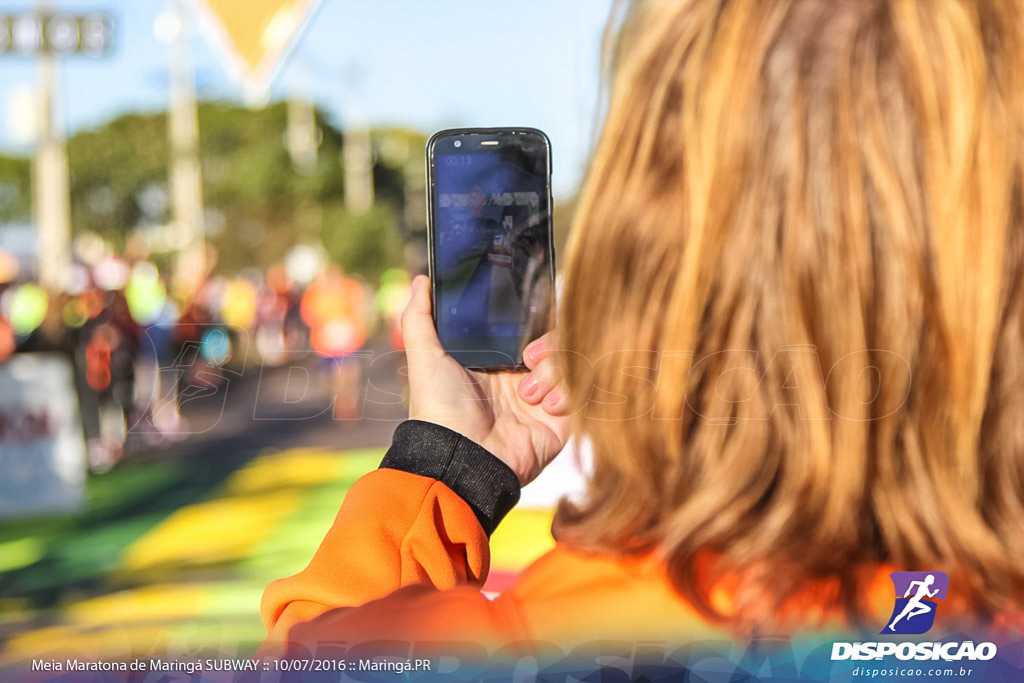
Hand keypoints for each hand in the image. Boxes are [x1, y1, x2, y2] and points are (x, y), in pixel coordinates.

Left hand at [401, 275, 568, 484]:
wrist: (462, 459)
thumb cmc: (440, 411)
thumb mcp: (425, 359)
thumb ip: (420, 318)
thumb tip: (421, 280)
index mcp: (496, 362)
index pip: (527, 327)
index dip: (532, 318)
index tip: (529, 312)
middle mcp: (523, 378)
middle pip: (555, 341)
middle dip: (547, 343)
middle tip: (527, 355)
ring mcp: (544, 400)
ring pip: (570, 363)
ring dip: (553, 370)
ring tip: (529, 391)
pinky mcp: (562, 422)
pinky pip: (581, 392)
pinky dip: (566, 393)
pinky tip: (544, 407)